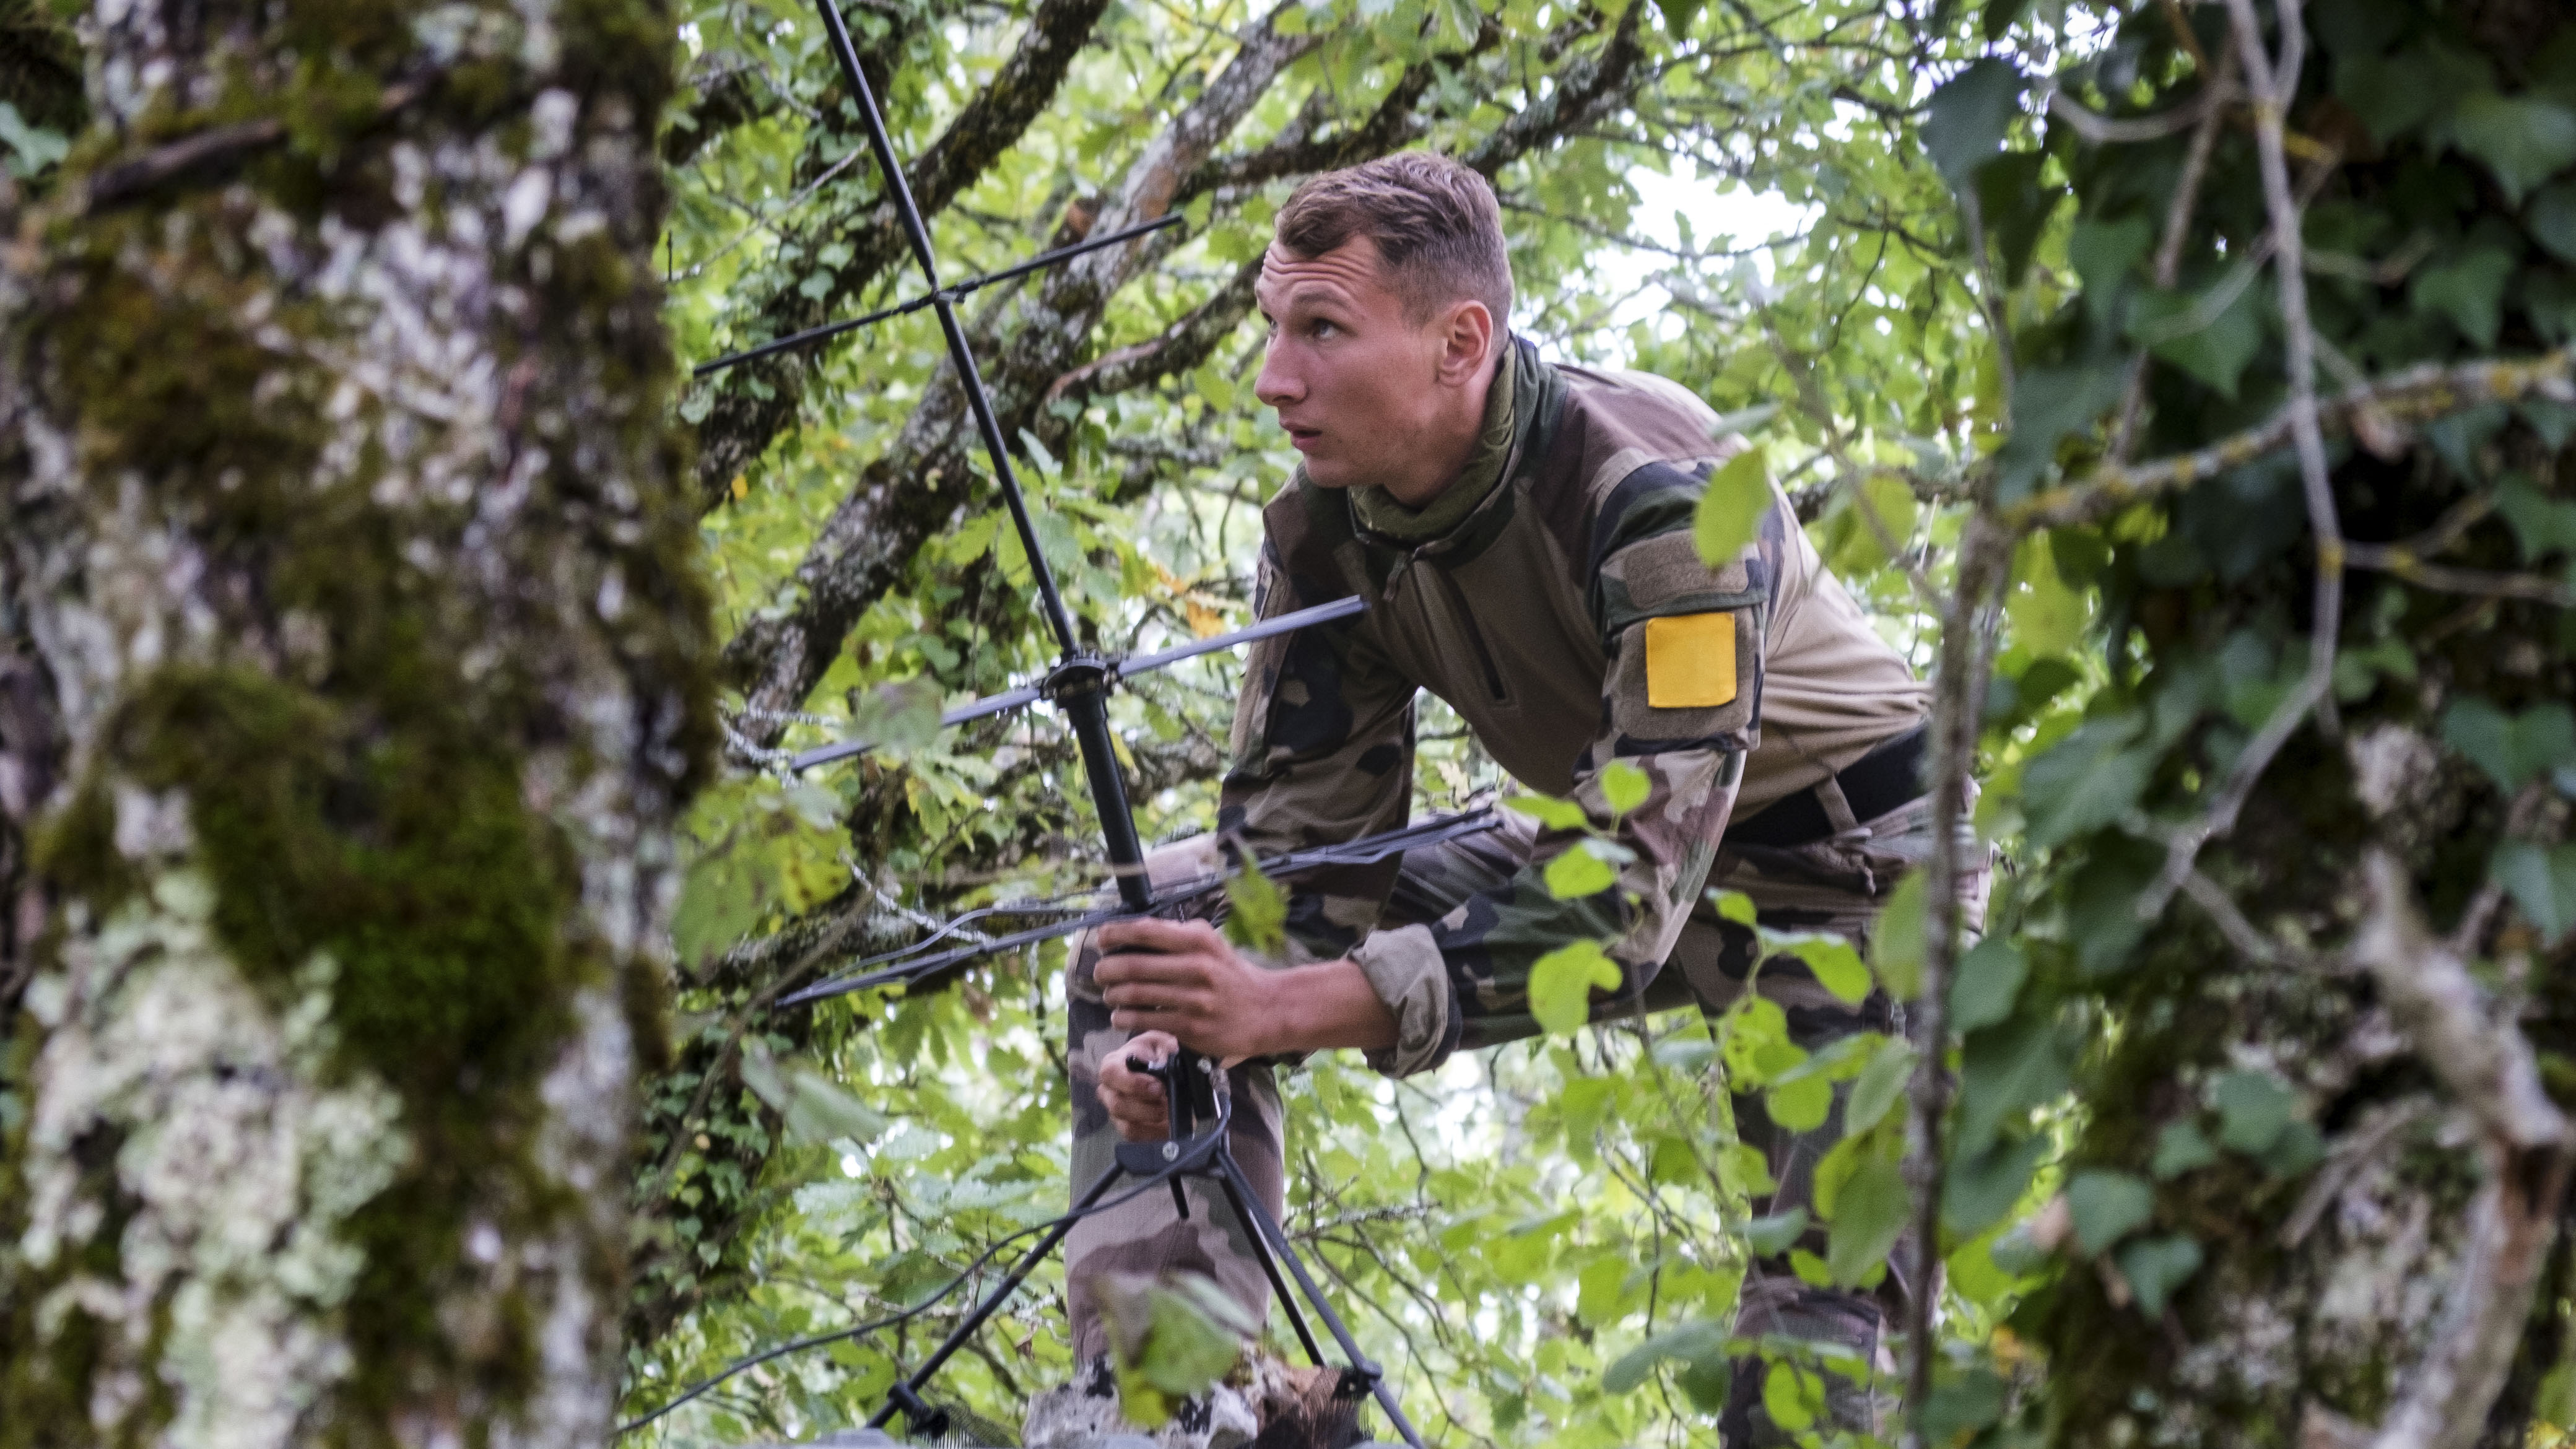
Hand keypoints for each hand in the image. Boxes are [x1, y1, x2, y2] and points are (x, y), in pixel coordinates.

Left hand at [1095, 917, 1281, 1062]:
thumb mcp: (1209, 944)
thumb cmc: (1230, 975)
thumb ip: (1174, 935)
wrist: (1267, 1010)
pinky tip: (1121, 1015)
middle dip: (1106, 970)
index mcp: (1198, 940)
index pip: (1144, 931)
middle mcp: (1197, 967)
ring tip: (1111, 995)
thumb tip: (1128, 932)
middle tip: (1100, 974)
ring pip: (1134, 995)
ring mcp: (1194, 999)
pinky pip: (1144, 1020)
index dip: (1114, 934)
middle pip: (1132, 966)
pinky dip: (1123, 1017)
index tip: (1101, 939)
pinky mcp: (1191, 1027)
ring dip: (1112, 996)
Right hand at [1097, 1029, 1178, 1141]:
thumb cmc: (1160, 1056)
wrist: (1168, 1076)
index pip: (1110, 1073)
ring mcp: (1116, 1112)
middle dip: (1145, 1106)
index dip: (1132, 1083)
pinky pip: (1136, 1138)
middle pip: (1116, 1104)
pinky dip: (1154, 1132)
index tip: (1157, 1087)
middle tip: (1166, 1099)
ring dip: (1151, 1119)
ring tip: (1168, 1109)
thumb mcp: (1164, 1044)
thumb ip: (1165, 1046)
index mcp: (1114, 1065)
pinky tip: (1167, 1123)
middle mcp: (1109, 1090)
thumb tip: (1170, 1051)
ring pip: (1126, 1125)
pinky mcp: (1127, 1128)